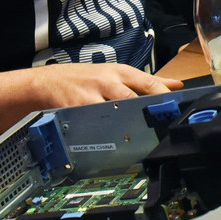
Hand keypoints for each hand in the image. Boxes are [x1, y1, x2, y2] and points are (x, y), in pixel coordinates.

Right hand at [0, 64, 182, 140]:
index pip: (150, 84)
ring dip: (132, 126)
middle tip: (169, 129)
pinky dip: (104, 135)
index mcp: (119, 73)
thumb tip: (176, 86)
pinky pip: (93, 124)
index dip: (167, 97)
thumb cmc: (80, 81)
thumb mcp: (114, 75)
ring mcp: (90, 96)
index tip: (181, 111)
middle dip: (153, 113)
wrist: (39, 85)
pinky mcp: (74, 110)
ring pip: (118, 111)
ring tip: (147, 141)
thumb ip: (145, 83)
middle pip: (137, 97)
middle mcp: (107, 81)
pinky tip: (115, 146)